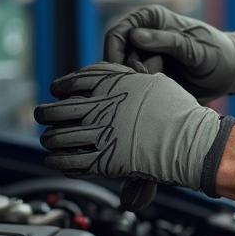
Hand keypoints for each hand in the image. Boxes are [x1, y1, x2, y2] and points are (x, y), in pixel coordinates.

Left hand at [34, 63, 233, 194]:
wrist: (192, 140)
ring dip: (49, 138)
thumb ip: (132, 79)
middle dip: (44, 113)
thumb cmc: (179, 111)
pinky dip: (58, 161)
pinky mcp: (103, 160)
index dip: (61, 86)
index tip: (57, 91)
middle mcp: (103, 106)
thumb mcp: (155, 82)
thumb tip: (121, 74)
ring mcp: (101, 133)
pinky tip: (57, 160)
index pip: (75, 80)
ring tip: (48, 140)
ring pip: (58, 136)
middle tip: (42, 115)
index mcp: (114, 83)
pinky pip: (68, 161)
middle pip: (57, 108)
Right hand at [104, 5, 234, 102]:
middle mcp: (144, 35)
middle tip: (154, 81)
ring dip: (139, 84)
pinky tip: (161, 93)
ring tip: (164, 85)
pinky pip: (135, 85)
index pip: (117, 34)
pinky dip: (143, 91)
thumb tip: (134, 35)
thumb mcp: (197, 50)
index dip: (115, 55)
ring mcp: (145, 56)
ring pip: (125, 75)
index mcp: (152, 18)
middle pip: (117, 59)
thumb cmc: (219, 55)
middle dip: (131, 74)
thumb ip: (168, 42)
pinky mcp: (150, 73)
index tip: (129, 74)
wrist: (232, 73)